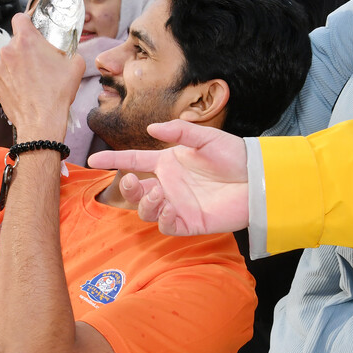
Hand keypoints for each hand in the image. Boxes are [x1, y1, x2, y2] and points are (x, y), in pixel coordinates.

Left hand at [0, 13, 84, 140]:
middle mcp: (8, 51)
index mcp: (26, 40)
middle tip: (40, 62)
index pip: (19, 18)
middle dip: (26, 49)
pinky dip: (11, 80)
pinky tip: (24, 89)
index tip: (32, 29)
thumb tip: (68, 49)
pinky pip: (4, 75)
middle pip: (16, 42)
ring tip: (32, 80)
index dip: (27, 22)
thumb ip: (69, 49)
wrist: (41, 121)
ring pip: (9, 59)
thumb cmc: (57, 93)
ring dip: (18, 65)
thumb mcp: (75, 64)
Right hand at [87, 120, 249, 235]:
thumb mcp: (206, 137)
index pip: (133, 160)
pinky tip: (171, 207)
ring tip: (157, 193)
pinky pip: (167, 225)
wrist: (259, 180)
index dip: (112, 160)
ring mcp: (177, 205)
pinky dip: (163, 218)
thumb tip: (152, 127)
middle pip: (135, 190)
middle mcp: (168, 184)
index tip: (93, 159)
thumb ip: (180, 131)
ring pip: (146, 210)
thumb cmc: (235, 156)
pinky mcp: (190, 223)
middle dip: (126, 187)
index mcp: (168, 162)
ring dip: (145, 203)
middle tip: (131, 180)